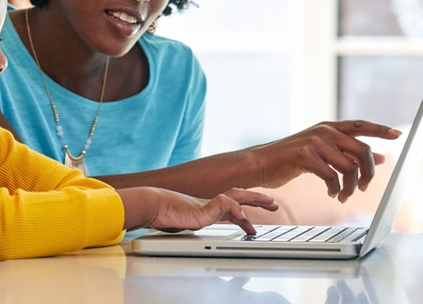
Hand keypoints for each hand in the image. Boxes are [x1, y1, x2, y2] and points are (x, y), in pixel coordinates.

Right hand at [118, 187, 276, 234]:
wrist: (149, 205)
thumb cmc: (160, 213)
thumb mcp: (181, 221)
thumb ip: (191, 222)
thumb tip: (192, 225)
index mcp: (205, 208)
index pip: (230, 208)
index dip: (244, 212)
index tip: (253, 223)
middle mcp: (208, 204)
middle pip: (238, 196)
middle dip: (257, 199)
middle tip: (273, 203)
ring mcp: (206, 205)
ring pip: (236, 197)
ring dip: (253, 199)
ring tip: (269, 203)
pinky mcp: (202, 209)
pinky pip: (222, 205)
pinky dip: (234, 208)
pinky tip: (241, 214)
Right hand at [247, 120, 400, 202]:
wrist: (260, 162)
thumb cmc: (290, 158)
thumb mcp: (322, 151)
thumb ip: (347, 152)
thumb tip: (378, 157)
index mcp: (328, 127)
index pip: (360, 125)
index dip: (381, 130)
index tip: (398, 135)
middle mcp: (324, 131)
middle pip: (361, 150)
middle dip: (368, 173)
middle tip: (364, 188)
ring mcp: (315, 142)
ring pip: (350, 167)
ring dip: (351, 187)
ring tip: (344, 195)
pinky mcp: (305, 156)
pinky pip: (332, 177)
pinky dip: (336, 189)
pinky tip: (331, 193)